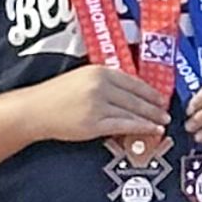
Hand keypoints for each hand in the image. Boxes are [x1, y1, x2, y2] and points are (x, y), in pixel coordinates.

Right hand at [25, 64, 170, 146]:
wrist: (34, 110)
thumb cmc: (56, 95)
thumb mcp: (82, 78)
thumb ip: (105, 81)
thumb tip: (131, 90)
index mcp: (100, 72)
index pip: (133, 81)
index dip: (150, 91)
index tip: (161, 97)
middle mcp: (101, 86)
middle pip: (136, 98)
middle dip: (155, 106)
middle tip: (167, 112)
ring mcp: (98, 105)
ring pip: (132, 112)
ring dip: (151, 118)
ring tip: (163, 122)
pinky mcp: (94, 124)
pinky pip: (124, 125)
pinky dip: (142, 128)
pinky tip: (152, 130)